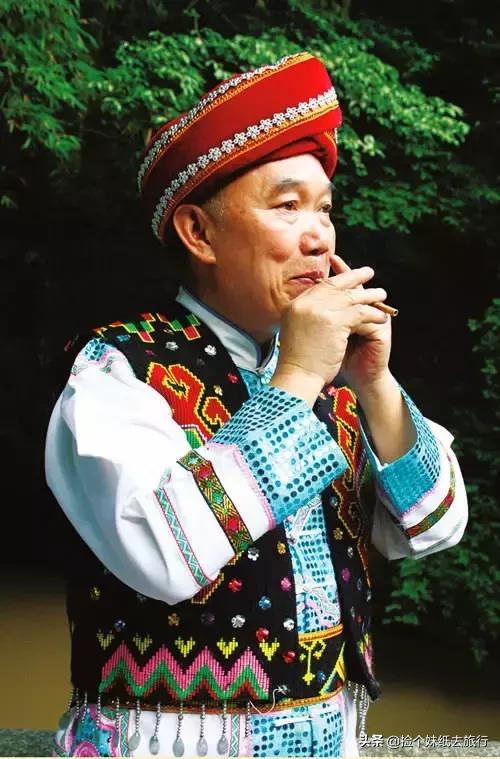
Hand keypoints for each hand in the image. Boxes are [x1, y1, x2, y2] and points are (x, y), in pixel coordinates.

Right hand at [270, 262, 388, 403]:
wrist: (297, 377)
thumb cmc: (298, 362)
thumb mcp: (297, 330)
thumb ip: (308, 316)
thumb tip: (322, 307)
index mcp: (295, 306)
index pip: (319, 287)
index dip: (336, 280)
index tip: (347, 278)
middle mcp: (305, 304)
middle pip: (334, 285)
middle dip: (353, 277)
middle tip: (368, 272)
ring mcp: (319, 311)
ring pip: (350, 297)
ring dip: (368, 295)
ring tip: (381, 293)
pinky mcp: (334, 322)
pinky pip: (359, 312)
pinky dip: (372, 313)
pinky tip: (381, 316)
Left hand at [330, 254, 392, 397]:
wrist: (359, 380)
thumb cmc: (336, 361)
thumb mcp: (323, 337)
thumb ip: (318, 320)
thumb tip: (299, 303)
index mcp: (350, 314)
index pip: (340, 289)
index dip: (332, 276)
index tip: (321, 263)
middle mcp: (364, 314)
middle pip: (353, 288)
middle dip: (343, 273)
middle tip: (333, 257)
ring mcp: (375, 322)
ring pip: (363, 298)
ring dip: (353, 285)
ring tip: (343, 272)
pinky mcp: (381, 332)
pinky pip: (369, 315)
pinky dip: (359, 307)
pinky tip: (347, 297)